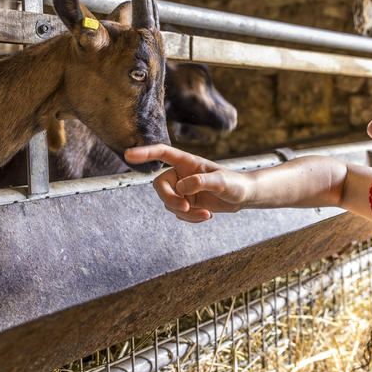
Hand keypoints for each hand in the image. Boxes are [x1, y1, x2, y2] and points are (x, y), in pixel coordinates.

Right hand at [124, 144, 251, 222]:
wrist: (242, 196)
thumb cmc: (234, 183)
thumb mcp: (221, 182)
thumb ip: (201, 182)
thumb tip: (180, 188)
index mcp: (187, 161)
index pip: (162, 153)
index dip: (145, 153)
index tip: (128, 154)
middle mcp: (180, 174)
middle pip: (159, 185)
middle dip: (170, 199)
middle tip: (185, 208)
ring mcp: (181, 190)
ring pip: (169, 203)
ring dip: (185, 213)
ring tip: (206, 215)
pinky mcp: (185, 203)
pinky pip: (178, 213)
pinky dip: (190, 218)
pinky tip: (206, 216)